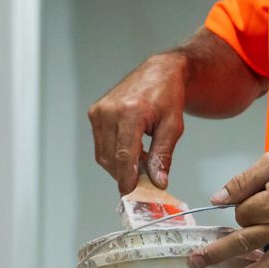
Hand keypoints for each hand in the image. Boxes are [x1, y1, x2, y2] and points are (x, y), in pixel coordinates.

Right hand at [87, 53, 187, 192]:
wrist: (158, 73)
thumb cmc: (168, 96)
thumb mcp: (173, 126)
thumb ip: (163, 155)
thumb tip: (158, 182)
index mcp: (130, 112)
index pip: (123, 155)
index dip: (127, 178)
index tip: (132, 195)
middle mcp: (109, 111)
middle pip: (111, 158)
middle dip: (126, 174)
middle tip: (145, 180)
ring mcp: (99, 111)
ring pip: (103, 154)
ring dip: (120, 165)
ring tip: (141, 160)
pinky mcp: (95, 113)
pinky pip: (101, 144)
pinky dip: (114, 154)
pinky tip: (132, 150)